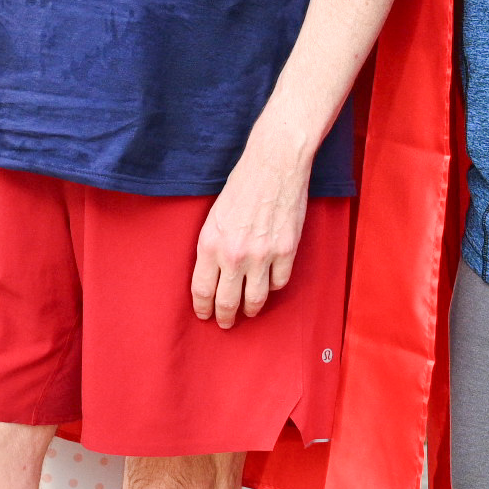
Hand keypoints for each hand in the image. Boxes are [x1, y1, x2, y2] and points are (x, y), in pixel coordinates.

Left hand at [190, 141, 307, 327]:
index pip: (202, 290)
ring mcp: (262, 255)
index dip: (203, 308)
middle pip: (227, 302)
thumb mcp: (213, 217)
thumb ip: (212, 247)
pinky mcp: (286, 251)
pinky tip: (268, 284)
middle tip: (225, 322)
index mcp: (210, 244)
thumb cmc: (241, 186)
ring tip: (247, 312)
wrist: (274, 166)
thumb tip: (213, 275)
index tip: (205, 315)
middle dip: (225, 317)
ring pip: (255, 299)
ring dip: (250, 309)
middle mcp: (234, 255)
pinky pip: (279, 283)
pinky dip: (273, 286)